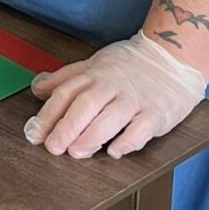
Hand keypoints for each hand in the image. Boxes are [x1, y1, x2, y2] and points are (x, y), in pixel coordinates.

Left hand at [28, 34, 208, 159]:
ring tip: (77, 152)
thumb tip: (37, 88)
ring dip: (91, 137)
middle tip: (53, 147)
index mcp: (96, 74)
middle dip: (67, 127)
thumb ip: (67, 78)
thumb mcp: (96, 64)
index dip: (49, 114)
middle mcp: (113, 86)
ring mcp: (136, 100)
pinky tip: (115, 151)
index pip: (67, 92)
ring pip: (111, 118)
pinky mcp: (156, 113)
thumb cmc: (131, 65)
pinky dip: (128, 141)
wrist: (174, 57)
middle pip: (86, 105)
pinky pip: (141, 129)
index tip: (35, 132)